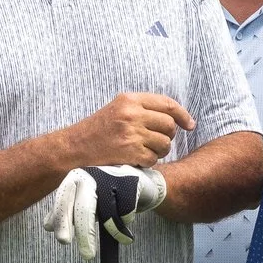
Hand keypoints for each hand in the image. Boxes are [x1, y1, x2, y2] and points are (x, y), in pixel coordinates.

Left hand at [45, 164, 167, 259]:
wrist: (139, 179)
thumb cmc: (107, 192)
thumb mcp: (84, 201)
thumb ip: (66, 211)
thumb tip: (48, 226)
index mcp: (75, 178)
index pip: (64, 201)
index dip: (62, 220)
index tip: (64, 241)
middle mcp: (91, 175)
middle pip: (85, 208)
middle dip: (84, 234)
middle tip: (87, 256)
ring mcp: (112, 176)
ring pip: (109, 213)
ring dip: (115, 230)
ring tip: (121, 238)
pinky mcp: (131, 182)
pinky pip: (126, 212)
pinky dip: (127, 222)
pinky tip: (129, 219)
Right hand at [59, 92, 192, 168]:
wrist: (73, 149)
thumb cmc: (96, 131)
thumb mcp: (117, 110)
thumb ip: (142, 110)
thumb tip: (174, 117)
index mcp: (129, 100)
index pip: (167, 104)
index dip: (182, 115)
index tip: (190, 124)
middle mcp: (132, 114)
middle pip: (169, 125)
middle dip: (168, 137)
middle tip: (157, 142)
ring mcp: (131, 133)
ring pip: (164, 144)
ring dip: (158, 151)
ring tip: (143, 151)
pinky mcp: (129, 152)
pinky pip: (153, 159)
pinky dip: (148, 162)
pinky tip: (135, 160)